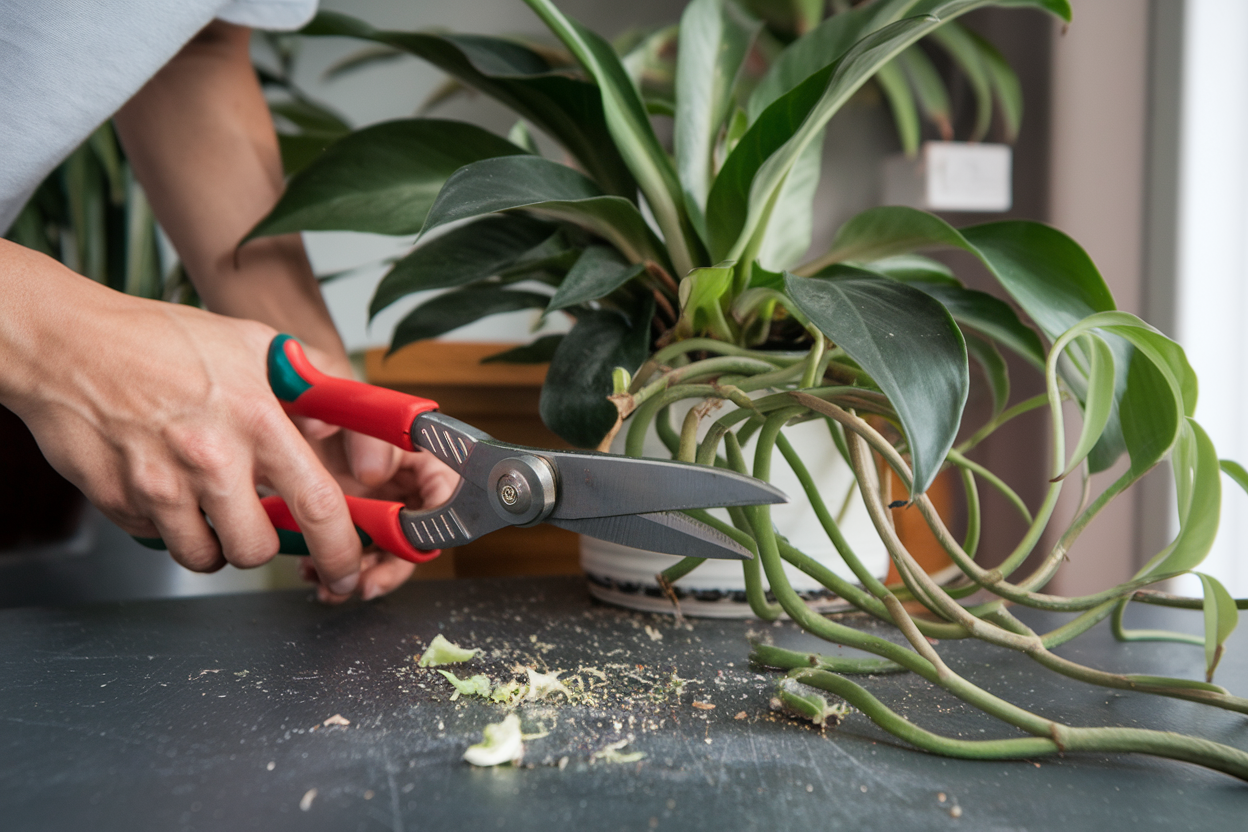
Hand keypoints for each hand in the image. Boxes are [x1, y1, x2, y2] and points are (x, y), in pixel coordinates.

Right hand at [0, 244, 364, 592]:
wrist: (71, 342)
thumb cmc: (165, 340)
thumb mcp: (257, 345)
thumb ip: (313, 388)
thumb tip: (344, 429)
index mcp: (256, 418)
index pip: (317, 504)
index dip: (340, 549)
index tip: (346, 567)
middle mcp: (210, 458)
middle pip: (258, 549)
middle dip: (265, 545)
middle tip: (258, 520)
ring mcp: (160, 485)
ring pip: (207, 557)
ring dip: (216, 542)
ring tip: (210, 500)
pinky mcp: (120, 502)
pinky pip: (160, 541)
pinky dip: (171, 526)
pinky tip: (168, 484)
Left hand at [287, 355, 459, 602]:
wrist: (274, 398)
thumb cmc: (315, 390)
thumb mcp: (341, 402)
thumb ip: (363, 429)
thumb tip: (374, 469)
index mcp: (416, 452)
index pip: (445, 490)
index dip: (435, 521)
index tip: (409, 542)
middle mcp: (399, 482)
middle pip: (415, 535)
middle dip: (391, 565)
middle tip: (365, 580)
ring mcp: (374, 504)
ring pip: (382, 554)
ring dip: (360, 574)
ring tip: (331, 583)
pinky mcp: (345, 521)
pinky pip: (350, 555)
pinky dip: (333, 568)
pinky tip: (311, 571)